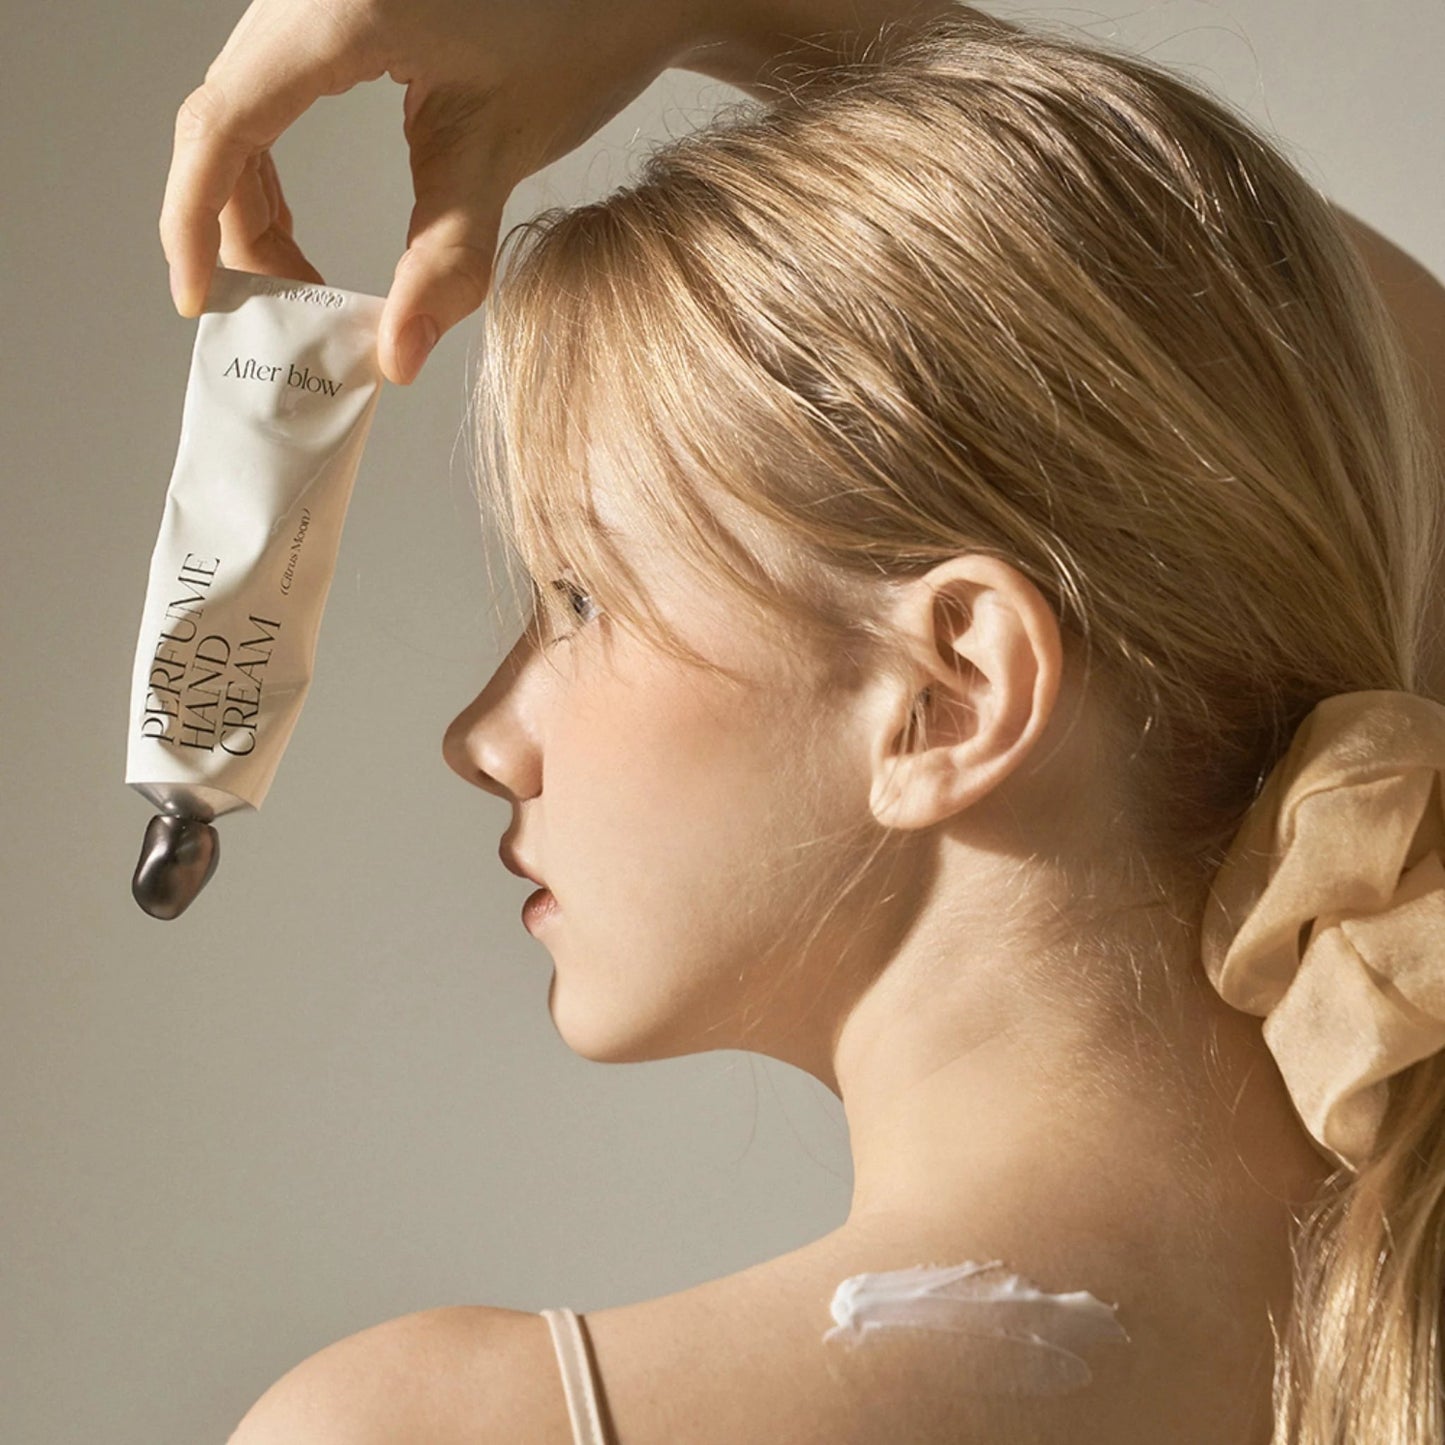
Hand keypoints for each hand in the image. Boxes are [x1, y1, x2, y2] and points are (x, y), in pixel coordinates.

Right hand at [159, 0, 691, 383]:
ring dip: (247, 199)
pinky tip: (294, 220)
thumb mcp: (502, 152)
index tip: (200, 301)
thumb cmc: (580, 34)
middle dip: (231, 226)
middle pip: (220, 117)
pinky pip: (268, 87)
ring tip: (296, 277)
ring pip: (238, 104)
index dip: (195, 221)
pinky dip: (268, 161)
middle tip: (279, 308)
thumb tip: (395, 358)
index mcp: (335, 12)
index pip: (221, 124)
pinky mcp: (329, 6)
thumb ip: (444, 261)